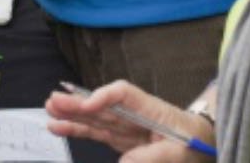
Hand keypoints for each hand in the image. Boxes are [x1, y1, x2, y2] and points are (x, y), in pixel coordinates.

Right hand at [45, 81, 211, 162]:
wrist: (200, 144)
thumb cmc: (193, 142)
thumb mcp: (179, 151)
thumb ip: (152, 156)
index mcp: (149, 107)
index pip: (123, 93)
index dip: (104, 96)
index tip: (89, 106)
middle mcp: (131, 113)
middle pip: (101, 104)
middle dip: (78, 102)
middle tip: (54, 100)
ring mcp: (123, 125)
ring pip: (93, 117)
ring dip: (71, 114)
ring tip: (49, 109)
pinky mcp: (118, 138)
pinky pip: (94, 132)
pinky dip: (76, 129)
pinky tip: (58, 127)